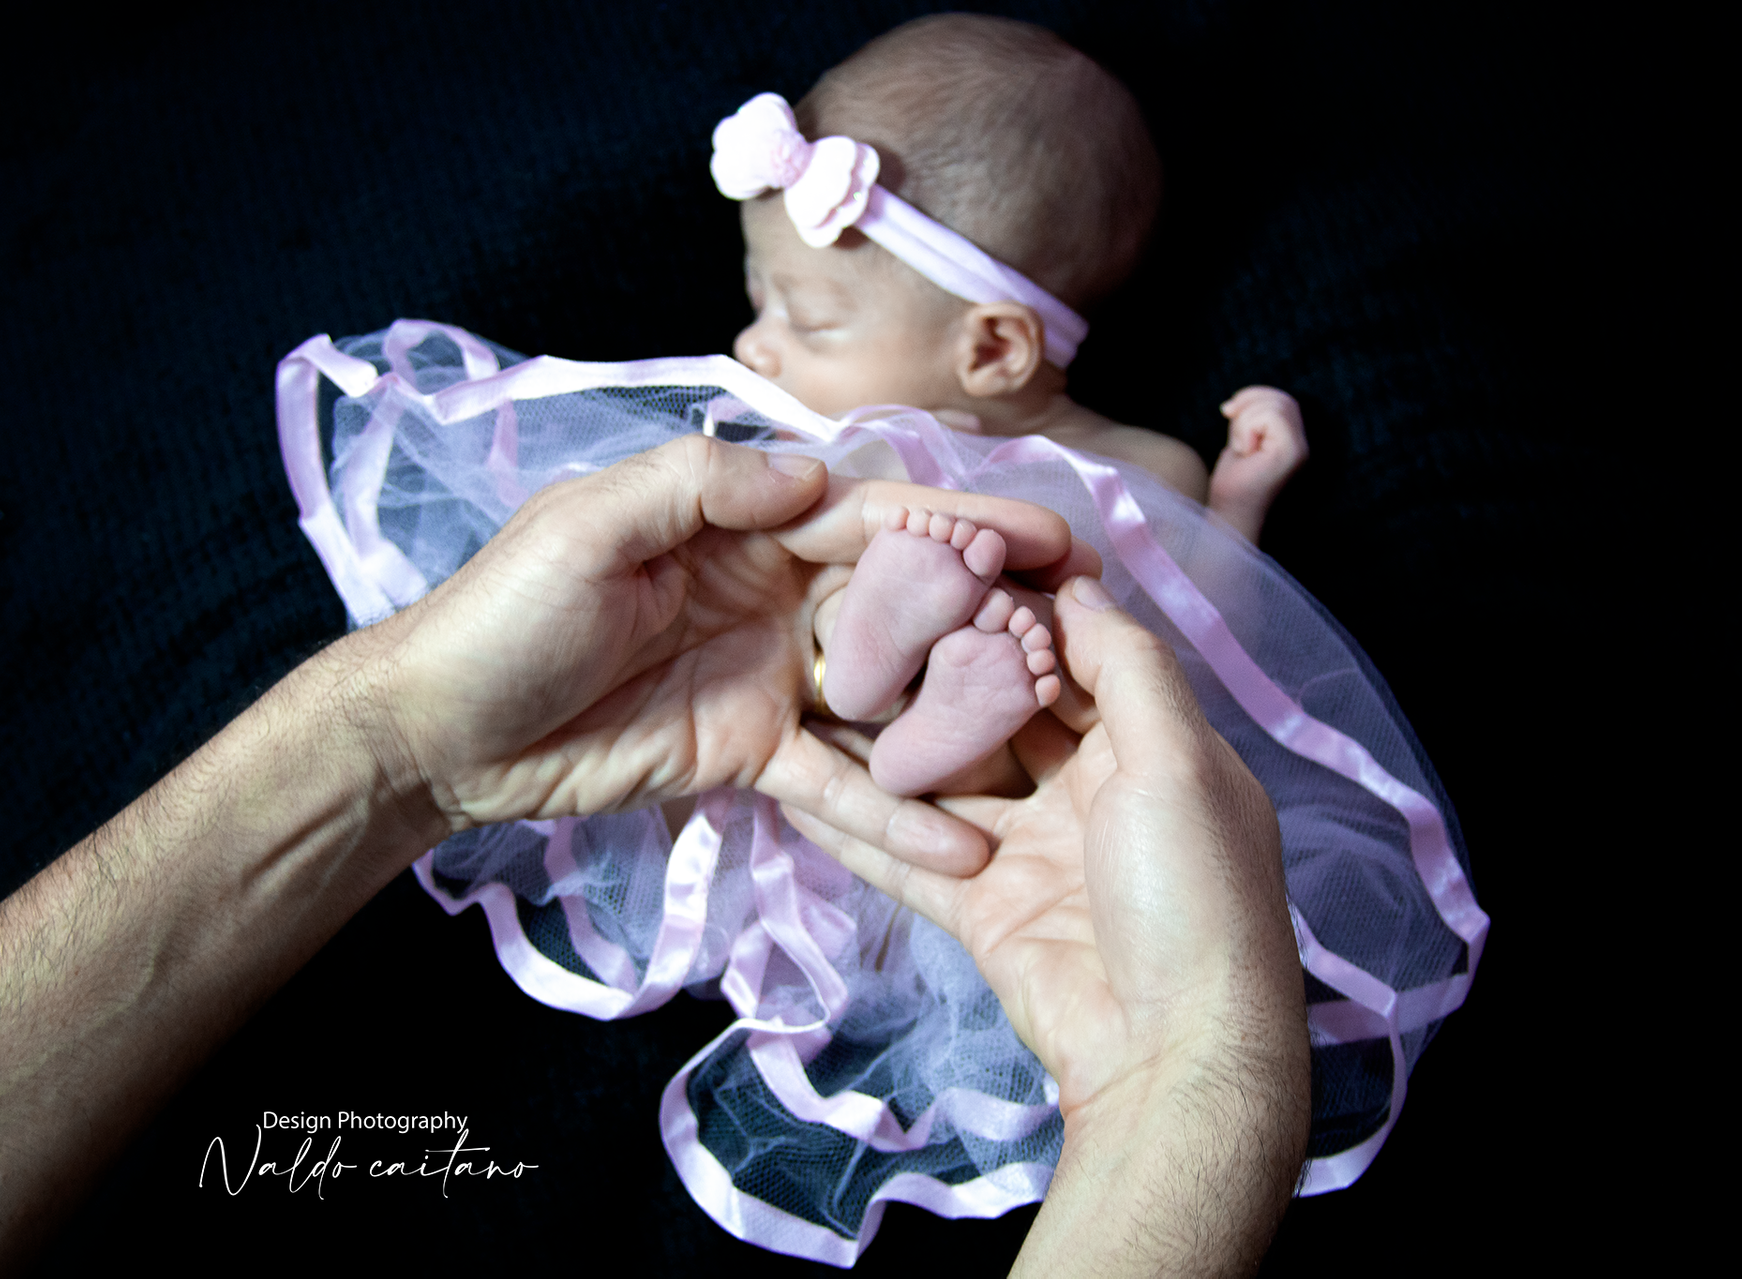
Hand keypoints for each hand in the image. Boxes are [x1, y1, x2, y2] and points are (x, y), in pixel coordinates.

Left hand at [358, 434, 1091, 874]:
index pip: (874, 517)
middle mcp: (776, 597)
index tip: (1049, 536)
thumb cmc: (504, 612)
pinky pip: (838, 788)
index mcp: (742, 527)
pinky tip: (959, 849)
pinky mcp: (755, 760)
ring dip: (966, 716)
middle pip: (907, 601)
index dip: (962, 523)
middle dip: (995, 612)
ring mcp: (774, 682)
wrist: (441, 731)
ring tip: (1055, 742)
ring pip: (891, 696)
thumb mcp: (592, 526)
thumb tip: (822, 482)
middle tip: (1088, 633)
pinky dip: (894, 819)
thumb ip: (703, 490)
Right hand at [789, 577, 1309, 1274]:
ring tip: (821, 677)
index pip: (1078, 660)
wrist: (1170, 1051)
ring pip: (950, 778)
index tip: (952, 560)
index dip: (1020, 612)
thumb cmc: (1193, 893)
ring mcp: (1032, 848)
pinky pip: (912, 853)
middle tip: (867, 607)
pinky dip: (861, 824)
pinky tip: (800, 786)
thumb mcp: (1178, 761)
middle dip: (945, 666)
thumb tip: (1080, 584)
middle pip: (1005, 713)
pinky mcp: (982, 905)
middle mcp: (1092, 791)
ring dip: (894, 738)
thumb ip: (1128, 667)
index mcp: (1152, 747)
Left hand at [1209, 386, 1308, 541]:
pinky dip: (1247, 429)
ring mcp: (1300, 449)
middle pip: (1280, 399)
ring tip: (1242, 449)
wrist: (1230, 513)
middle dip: (1248, 407)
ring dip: (1245, 422)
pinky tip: (1245, 453)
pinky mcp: (1292, 453)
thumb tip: (1235, 402)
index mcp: (1292, 441)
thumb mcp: (1240, 442)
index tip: (1228, 412)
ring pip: (1274, 406)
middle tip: (1236, 438)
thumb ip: (1250, 420)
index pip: (1281, 400)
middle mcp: (1302, 445)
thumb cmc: (1233, 483)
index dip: (1252, 397)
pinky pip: (1270, 417)